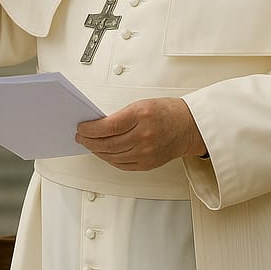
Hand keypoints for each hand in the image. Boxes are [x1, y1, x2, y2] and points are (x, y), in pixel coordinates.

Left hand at [75, 98, 206, 170]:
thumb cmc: (167, 112)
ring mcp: (146, 153)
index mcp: (141, 116)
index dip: (90, 129)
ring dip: (97, 151)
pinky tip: (103, 153)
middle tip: (80, 137)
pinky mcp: (147, 164)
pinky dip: (109, 159)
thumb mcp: (142, 104)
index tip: (81, 127)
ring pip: (112, 156)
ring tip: (89, 144)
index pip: (108, 126)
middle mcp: (143, 136)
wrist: (189, 127)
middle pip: (108, 143)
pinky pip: (121, 165)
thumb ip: (121, 115)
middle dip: (89, 141)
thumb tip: (99, 125)